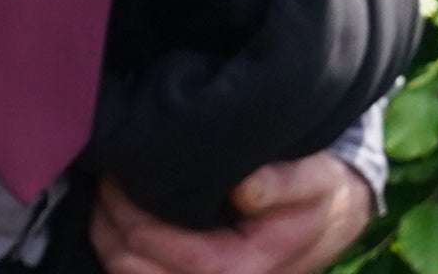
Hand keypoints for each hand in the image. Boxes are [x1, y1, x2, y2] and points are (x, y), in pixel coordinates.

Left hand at [92, 158, 375, 273]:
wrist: (333, 217)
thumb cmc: (321, 193)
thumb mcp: (316, 179)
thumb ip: (284, 183)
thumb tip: (244, 188)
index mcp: (243, 270)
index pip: (168, 252)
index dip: (130, 214)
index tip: (115, 174)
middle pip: (137, 272)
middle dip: (109, 226)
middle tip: (103, 181)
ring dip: (109, 240)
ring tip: (105, 198)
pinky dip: (122, 254)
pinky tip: (118, 221)